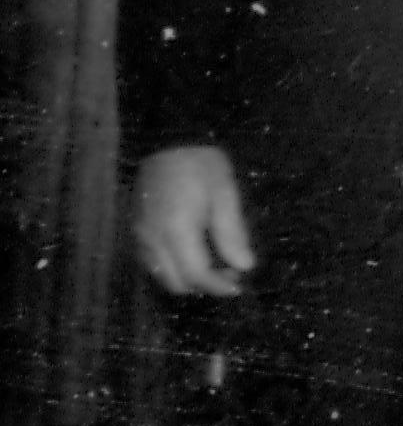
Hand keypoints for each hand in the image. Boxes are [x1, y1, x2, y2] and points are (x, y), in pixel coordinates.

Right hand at [131, 145, 256, 296]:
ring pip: (161, 275)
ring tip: (215, 259)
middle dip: (204, 283)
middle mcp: (151, 238)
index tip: (239, 287)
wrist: (167, 139)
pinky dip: (173, 265)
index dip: (218, 286)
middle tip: (230, 270)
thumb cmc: (201, 163)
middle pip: (176, 282)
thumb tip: (244, 266)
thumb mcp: (225, 193)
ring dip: (187, 276)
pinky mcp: (134, 229)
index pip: (195, 274)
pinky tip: (193, 250)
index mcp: (175, 229)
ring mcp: (138, 235)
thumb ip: (232, 233)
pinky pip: (152, 261)